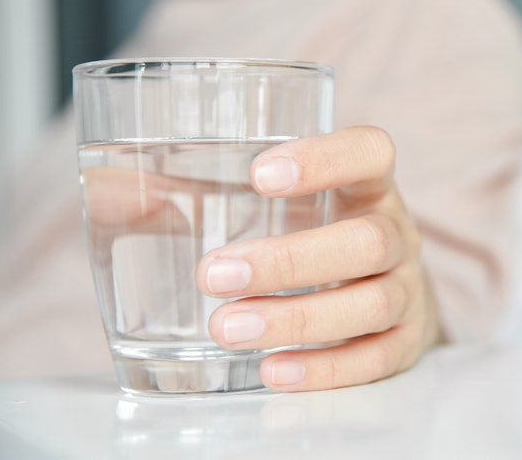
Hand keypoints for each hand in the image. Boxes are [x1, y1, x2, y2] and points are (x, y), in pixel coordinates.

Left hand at [195, 126, 441, 391]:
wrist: (387, 297)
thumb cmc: (312, 237)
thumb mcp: (270, 207)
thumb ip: (188, 193)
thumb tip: (113, 193)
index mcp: (367, 185)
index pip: (370, 151)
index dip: (326, 158)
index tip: (259, 175)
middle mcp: (397, 233)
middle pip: (368, 240)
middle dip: (289, 260)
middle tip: (213, 275)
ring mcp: (408, 289)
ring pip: (372, 302)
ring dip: (298, 318)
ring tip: (228, 327)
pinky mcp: (407, 343)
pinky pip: (377, 358)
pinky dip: (326, 368)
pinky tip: (273, 370)